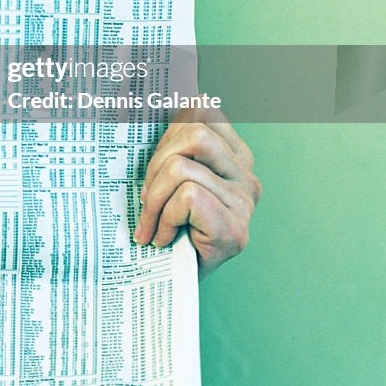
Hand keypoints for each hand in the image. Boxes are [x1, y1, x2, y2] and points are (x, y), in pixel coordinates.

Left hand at [134, 109, 260, 278]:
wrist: (172, 280)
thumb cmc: (166, 222)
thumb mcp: (166, 172)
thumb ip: (169, 141)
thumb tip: (139, 105)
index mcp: (233, 154)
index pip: (201, 109)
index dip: (168, 130)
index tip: (155, 162)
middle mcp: (246, 175)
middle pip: (193, 133)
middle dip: (156, 162)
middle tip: (146, 196)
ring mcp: (244, 203)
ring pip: (182, 167)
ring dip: (155, 196)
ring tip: (151, 221)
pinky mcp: (235, 229)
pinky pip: (187, 198)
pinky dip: (164, 218)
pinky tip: (163, 237)